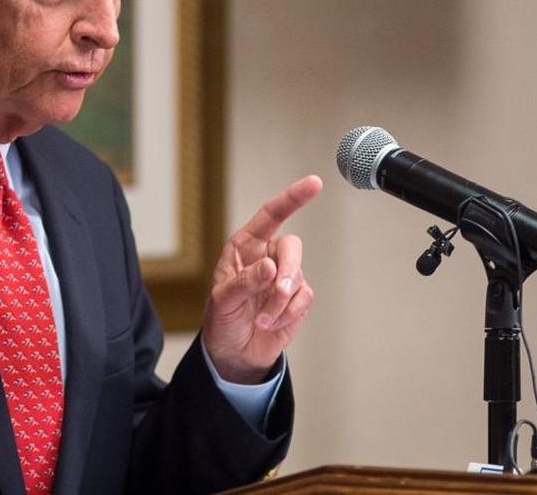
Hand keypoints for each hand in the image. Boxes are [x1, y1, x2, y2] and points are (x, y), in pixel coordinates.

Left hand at [201, 175, 322, 383]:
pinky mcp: (298, 299)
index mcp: (245, 247)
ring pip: (298, 277)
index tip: (314, 183)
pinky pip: (303, 298)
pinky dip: (287, 313)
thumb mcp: (223, 300)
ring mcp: (286, 277)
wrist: (234, 352)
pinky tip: (270, 323)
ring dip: (280, 302)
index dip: (292, 198)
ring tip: (261, 318)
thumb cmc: (222, 319)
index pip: (270, 216)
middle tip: (275, 292)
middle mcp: (268, 256)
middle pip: (292, 247)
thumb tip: (271, 267)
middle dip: (286, 272)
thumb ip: (244, 282)